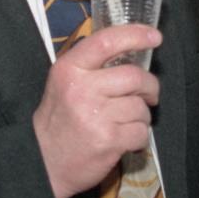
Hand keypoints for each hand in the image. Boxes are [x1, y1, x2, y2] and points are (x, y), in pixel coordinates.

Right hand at [33, 24, 161, 197]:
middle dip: (150, 86)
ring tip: (126, 121)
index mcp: (70, 69)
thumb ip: (92, 65)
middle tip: (148, 94)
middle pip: (134, 76)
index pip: (106, 41)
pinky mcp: (108, 140)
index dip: (135, 35)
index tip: (155, 36)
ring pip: (140, 106)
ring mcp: (95, 116)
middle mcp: (81, 89)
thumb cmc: (60, 119)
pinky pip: (141, 131)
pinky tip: (124, 139)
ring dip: (141, 115)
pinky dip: (139, 137)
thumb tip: (133, 50)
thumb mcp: (64, 83)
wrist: (44, 162)